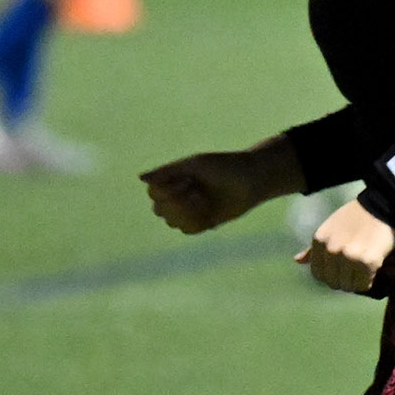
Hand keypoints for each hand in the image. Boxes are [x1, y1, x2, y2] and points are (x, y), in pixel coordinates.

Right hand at [140, 146, 290, 234]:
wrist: (255, 178)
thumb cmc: (225, 165)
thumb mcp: (195, 165)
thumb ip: (168, 171)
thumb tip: (139, 178)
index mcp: (176, 178)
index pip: (154, 192)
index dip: (166, 191)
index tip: (187, 181)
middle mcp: (181, 194)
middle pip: (159, 209)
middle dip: (175, 203)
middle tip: (197, 191)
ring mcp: (193, 209)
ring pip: (172, 222)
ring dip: (186, 213)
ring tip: (204, 199)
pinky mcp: (206, 222)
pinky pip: (189, 230)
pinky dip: (195, 222)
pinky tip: (210, 212)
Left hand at [297, 197, 394, 293]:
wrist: (382, 208)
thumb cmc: (354, 218)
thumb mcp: (329, 229)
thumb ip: (314, 249)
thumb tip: (297, 261)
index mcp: (319, 241)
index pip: (318, 274)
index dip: (331, 275)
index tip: (342, 270)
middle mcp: (331, 250)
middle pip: (333, 282)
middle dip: (344, 280)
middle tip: (355, 271)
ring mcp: (349, 257)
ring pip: (348, 286)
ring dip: (356, 282)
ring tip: (364, 271)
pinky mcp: (367, 262)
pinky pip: (364, 284)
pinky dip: (368, 281)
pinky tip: (372, 270)